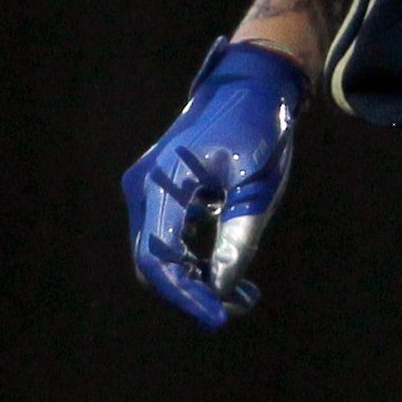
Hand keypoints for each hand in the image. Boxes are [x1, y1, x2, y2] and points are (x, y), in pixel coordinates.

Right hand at [122, 39, 304, 329]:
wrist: (251, 82)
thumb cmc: (256, 125)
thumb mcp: (255, 183)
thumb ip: (237, 235)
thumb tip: (221, 288)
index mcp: (163, 182)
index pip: (160, 257)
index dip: (186, 295)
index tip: (218, 318)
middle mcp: (144, 186)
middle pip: (154, 260)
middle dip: (192, 291)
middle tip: (237, 305)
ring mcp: (149, 187)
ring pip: (161, 252)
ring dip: (195, 279)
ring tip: (243, 294)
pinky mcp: (162, 190)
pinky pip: (169, 236)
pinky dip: (194, 259)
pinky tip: (229, 273)